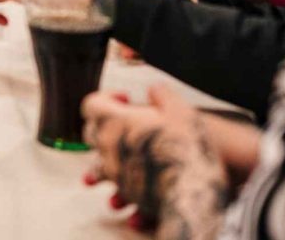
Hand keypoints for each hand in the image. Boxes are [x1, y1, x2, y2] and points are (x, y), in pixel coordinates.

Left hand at [84, 86, 228, 234]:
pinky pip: (115, 187)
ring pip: (96, 163)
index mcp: (114, 121)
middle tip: (125, 124)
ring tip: (125, 155)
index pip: (91, 104)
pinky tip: (134, 182)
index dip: (106, 98)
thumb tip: (153, 90)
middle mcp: (108, 147)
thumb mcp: (180, 109)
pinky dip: (120, 183)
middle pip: (90, 132)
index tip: (126, 99)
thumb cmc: (187, 146)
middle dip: (104, 125)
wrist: (194, 190)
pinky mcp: (127, 193)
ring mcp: (115, 172)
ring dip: (107, 158)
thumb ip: (162, 94)